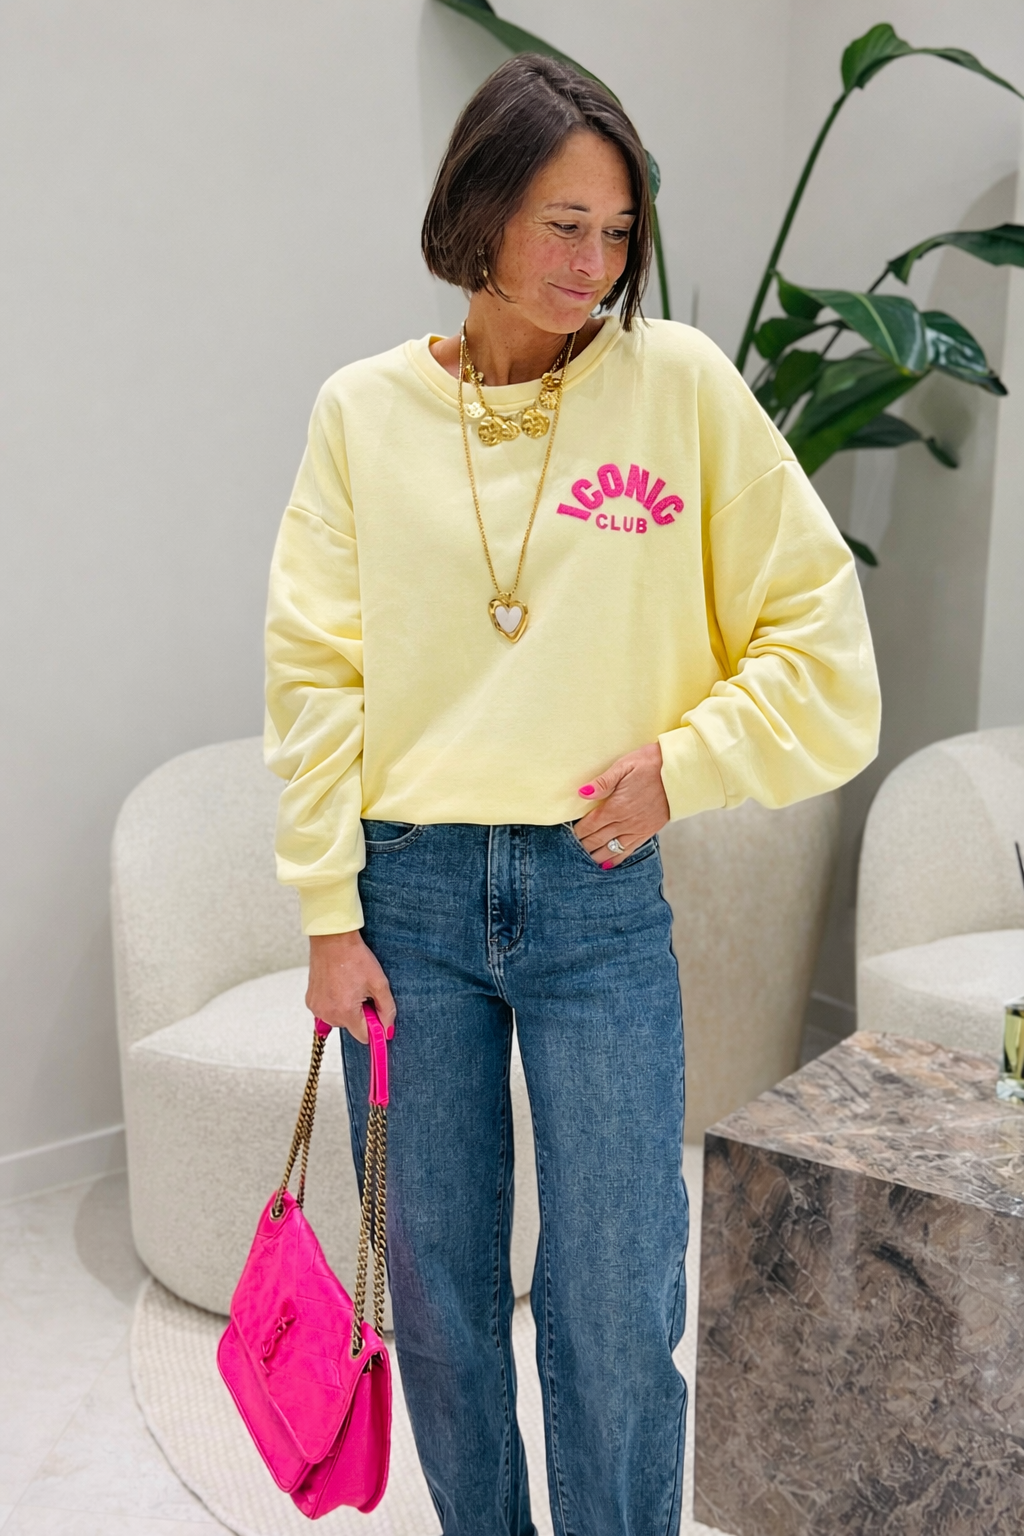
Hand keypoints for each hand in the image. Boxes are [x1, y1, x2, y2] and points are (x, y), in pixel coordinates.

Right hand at [306, 931, 396, 1042]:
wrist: (332, 939)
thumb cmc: (354, 957)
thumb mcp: (379, 983)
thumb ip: (387, 1010)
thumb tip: (387, 1030)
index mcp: (345, 1012)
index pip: (364, 1037)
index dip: (374, 1027)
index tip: (377, 1015)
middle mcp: (327, 1014)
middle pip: (352, 1027)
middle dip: (360, 1014)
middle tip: (363, 992)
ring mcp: (317, 1008)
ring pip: (339, 1019)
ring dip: (347, 1008)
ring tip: (349, 986)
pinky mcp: (310, 1001)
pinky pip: (327, 1010)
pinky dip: (335, 1003)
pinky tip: (338, 986)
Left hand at [574, 742, 669, 865]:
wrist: (679, 772)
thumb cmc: (650, 764)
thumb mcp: (624, 766)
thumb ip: (603, 782)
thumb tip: (582, 793)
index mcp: (616, 806)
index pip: (590, 825)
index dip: (578, 831)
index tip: (569, 834)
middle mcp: (625, 822)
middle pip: (598, 839)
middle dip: (583, 845)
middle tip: (572, 848)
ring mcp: (638, 829)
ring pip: (611, 849)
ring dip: (596, 855)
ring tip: (585, 858)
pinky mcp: (648, 832)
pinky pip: (629, 850)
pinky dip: (616, 858)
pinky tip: (607, 864)